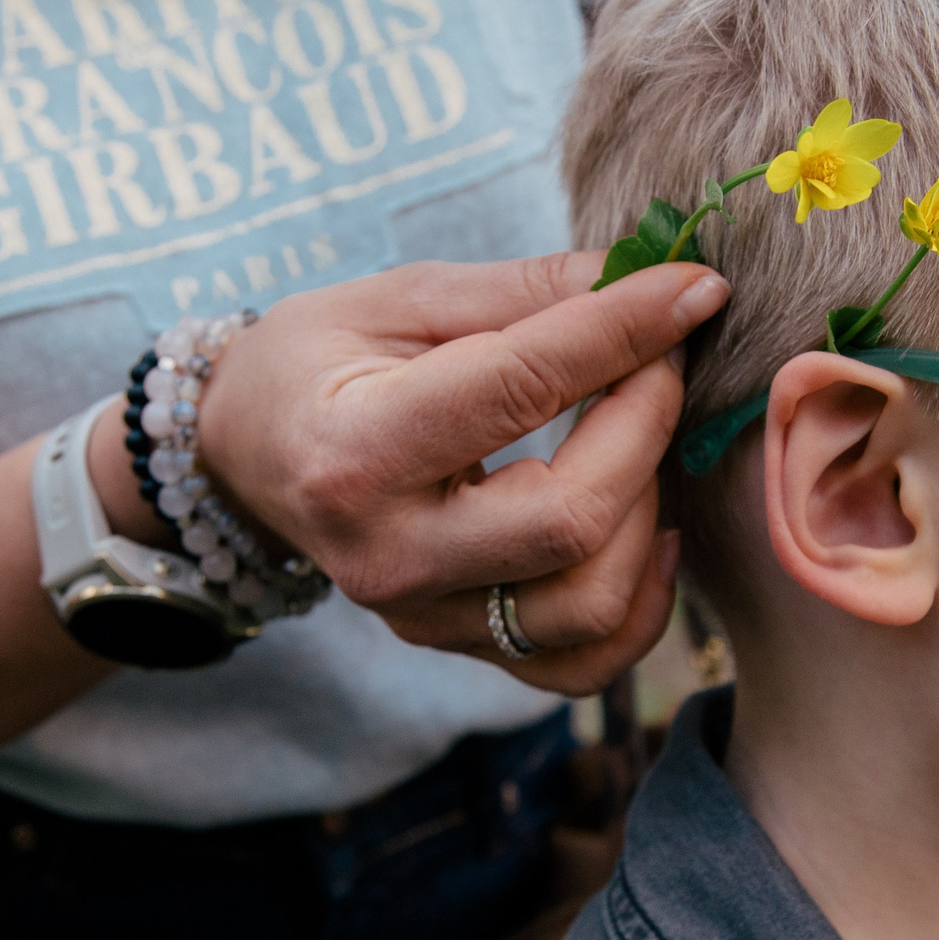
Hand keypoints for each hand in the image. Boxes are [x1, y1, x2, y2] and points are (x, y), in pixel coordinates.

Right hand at [196, 255, 731, 695]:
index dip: (622, 331)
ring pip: (590, 604)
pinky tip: (646, 531)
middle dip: (645, 425)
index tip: (692, 288)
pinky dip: (639, 603)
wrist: (246, 455)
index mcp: (354, 449)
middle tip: (662, 359)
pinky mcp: (457, 647)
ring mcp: (422, 616)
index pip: (518, 389)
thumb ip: (525, 292)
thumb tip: (650, 275)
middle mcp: (387, 554)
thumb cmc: (318, 361)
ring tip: (639, 439)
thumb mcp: (398, 299)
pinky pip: (581, 664)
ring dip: (648, 512)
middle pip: (569, 518)